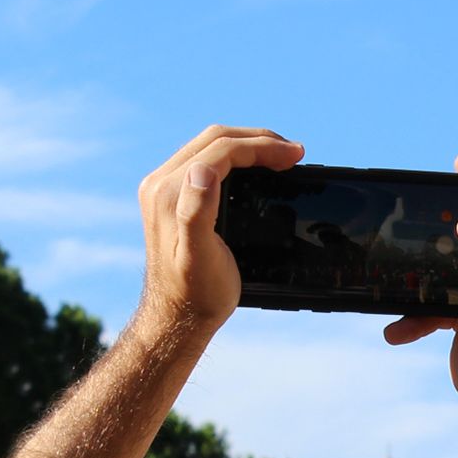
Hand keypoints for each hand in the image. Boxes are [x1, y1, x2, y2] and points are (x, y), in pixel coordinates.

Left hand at [134, 125, 302, 329]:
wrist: (178, 317)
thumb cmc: (196, 293)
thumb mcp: (199, 257)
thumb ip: (196, 212)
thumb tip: (204, 170)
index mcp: (169, 192)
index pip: (221, 150)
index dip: (262, 147)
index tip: (295, 156)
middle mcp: (161, 183)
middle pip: (216, 140)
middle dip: (260, 141)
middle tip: (295, 153)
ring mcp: (165, 188)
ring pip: (213, 147)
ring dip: (250, 147)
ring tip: (282, 158)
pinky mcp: (173, 197)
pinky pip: (208, 161)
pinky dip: (238, 159)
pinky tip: (258, 170)